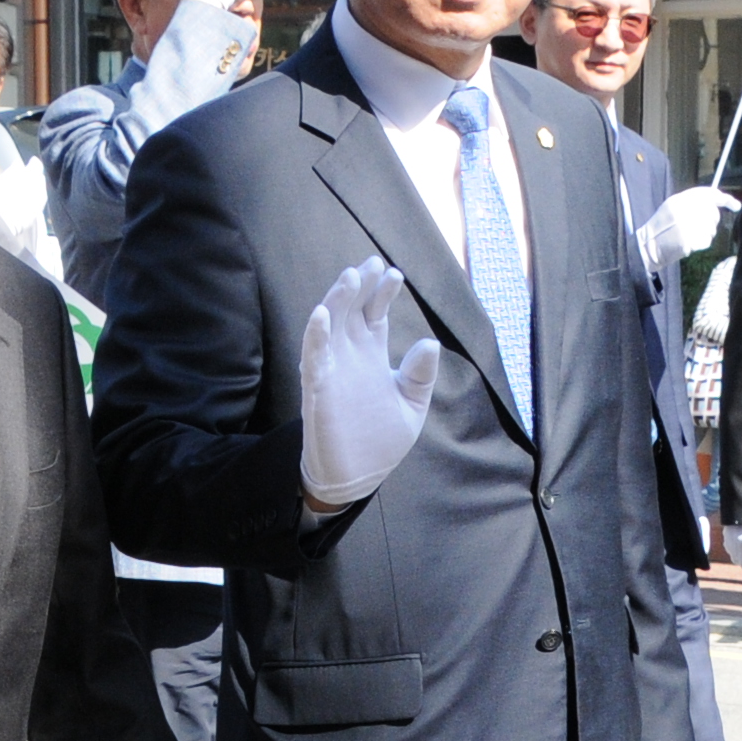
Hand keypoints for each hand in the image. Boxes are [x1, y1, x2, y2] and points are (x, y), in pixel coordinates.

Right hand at [299, 258, 440, 508]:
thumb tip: (429, 342)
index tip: (394, 274)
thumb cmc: (381, 441)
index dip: (382, 293)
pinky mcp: (317, 390)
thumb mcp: (412, 405)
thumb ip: (420, 375)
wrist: (358, 478)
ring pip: (329, 326)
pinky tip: (322, 314)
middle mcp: (350, 357)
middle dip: (360, 286)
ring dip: (337, 301)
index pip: (374, 314)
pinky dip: (315, 336)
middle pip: (351, 310)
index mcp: (371, 356)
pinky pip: (313, 359)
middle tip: (371, 262)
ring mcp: (332, 371)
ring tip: (350, 278)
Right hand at [632, 185, 736, 270]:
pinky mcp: (688, 240)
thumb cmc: (662, 227)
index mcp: (679, 200)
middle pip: (713, 213)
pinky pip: (706, 241)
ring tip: (692, 235)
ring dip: (706, 234)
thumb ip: (693, 202)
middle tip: (701, 226)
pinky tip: (691, 244)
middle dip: (712, 221)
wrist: (647, 246)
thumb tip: (716, 202)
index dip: (725, 198)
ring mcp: (686, 225)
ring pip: (711, 228)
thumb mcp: (673, 207)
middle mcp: (683, 210)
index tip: (735, 205)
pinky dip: (702, 244)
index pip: (708, 194)